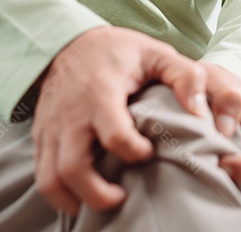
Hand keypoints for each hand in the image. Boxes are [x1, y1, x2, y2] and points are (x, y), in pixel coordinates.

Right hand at [31, 26, 206, 215]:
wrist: (69, 41)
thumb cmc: (119, 51)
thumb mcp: (157, 53)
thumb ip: (185, 77)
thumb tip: (199, 113)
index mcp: (101, 93)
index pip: (115, 136)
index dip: (136, 153)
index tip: (149, 152)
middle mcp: (71, 114)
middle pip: (74, 168)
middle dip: (99, 195)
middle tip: (123, 196)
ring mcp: (51, 127)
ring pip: (50, 179)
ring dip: (75, 200)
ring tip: (102, 200)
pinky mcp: (40, 135)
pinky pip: (41, 174)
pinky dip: (58, 194)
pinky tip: (81, 195)